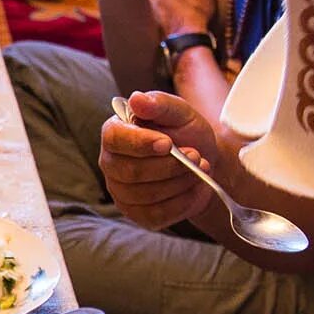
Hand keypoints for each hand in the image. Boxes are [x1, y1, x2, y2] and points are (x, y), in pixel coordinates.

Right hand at [97, 88, 217, 231]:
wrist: (203, 161)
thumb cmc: (185, 132)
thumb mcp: (179, 112)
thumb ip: (159, 103)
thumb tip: (136, 99)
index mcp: (115, 132)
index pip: (115, 139)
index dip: (140, 143)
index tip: (167, 143)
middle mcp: (111, 164)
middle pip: (131, 171)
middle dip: (169, 166)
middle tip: (196, 156)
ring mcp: (121, 192)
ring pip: (146, 195)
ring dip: (179, 182)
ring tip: (200, 168)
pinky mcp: (137, 214)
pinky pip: (156, 215)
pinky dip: (182, 202)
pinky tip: (194, 187)